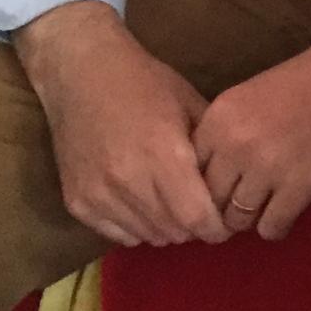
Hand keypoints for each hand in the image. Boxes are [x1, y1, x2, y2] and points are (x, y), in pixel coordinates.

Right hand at [14, 0, 228, 248]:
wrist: (81, 74)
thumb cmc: (146, 83)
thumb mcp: (190, 105)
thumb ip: (211, 149)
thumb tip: (234, 186)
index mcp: (163, 154)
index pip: (196, 217)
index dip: (216, 227)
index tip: (228, 224)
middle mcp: (128, 181)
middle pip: (173, 232)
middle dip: (195, 228)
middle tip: (205, 214)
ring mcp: (98, 194)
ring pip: (147, 236)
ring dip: (167, 229)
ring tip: (176, 208)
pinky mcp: (77, 203)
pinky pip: (118, 235)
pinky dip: (138, 227)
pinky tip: (146, 205)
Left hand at [194, 0, 310, 239]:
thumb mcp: (251, 98)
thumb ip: (226, 135)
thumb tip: (207, 181)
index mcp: (220, 117)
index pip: (189, 173)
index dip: (204, 184)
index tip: (221, 187)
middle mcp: (236, 144)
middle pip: (210, 201)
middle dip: (225, 206)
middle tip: (246, 201)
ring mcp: (269, 167)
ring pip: (238, 220)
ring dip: (252, 216)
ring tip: (270, 203)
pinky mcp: (302, 185)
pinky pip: (271, 227)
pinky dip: (278, 225)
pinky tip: (290, 208)